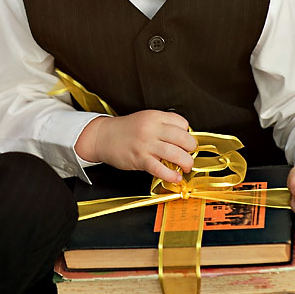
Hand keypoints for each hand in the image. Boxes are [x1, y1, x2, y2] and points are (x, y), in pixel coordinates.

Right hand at [75, 110, 196, 182]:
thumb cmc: (124, 130)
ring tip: (185, 166)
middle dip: (191, 148)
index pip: (182, 123)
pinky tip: (175, 177)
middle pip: (183, 138)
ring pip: (176, 153)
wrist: (103, 136)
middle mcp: (152, 129)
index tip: (185, 141)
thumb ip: (163, 125)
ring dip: (186, 162)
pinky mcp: (140, 159)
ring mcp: (146, 144)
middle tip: (189, 153)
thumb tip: (182, 137)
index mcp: (155, 117)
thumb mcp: (145, 119)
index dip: (187, 133)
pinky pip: (161, 169)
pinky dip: (172, 175)